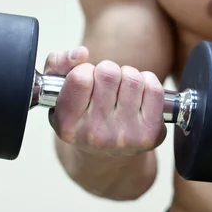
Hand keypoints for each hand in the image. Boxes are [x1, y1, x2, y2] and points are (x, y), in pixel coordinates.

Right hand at [44, 48, 166, 155]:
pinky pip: (153, 88)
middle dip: (107, 70)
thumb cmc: (81, 116)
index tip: (86, 78)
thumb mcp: (58, 91)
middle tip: (105, 84)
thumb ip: (58, 63)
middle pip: (109, 73)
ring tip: (121, 89)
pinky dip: (147, 82)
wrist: (105, 158)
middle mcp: (95, 134)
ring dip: (127, 75)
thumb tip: (81, 53)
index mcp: (68, 124)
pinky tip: (138, 95)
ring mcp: (124, 135)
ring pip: (132, 78)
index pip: (80, 78)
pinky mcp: (149, 134)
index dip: (85, 70)